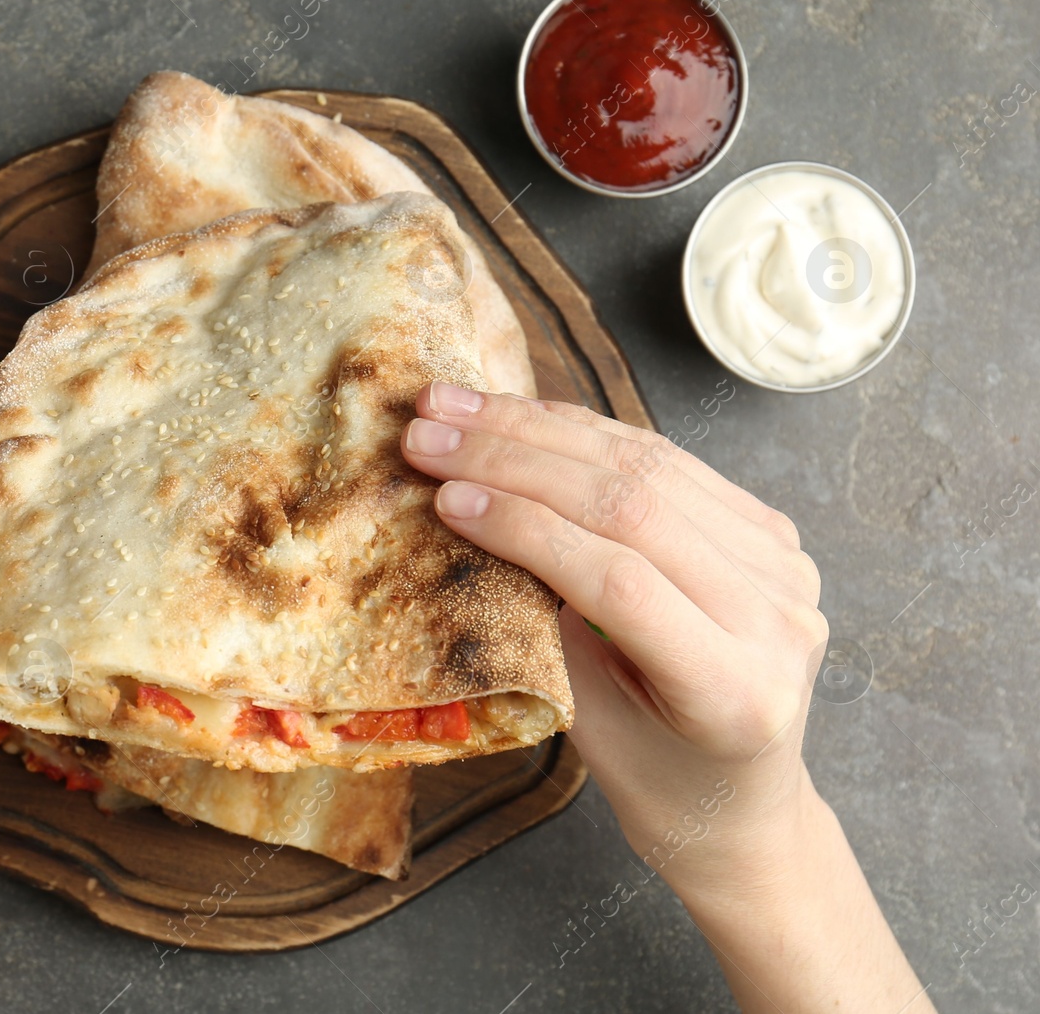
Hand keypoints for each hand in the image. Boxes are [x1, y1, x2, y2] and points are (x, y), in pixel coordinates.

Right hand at [402, 382, 930, 1012]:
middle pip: (636, 507)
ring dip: (540, 428)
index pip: (621, 581)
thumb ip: (544, 627)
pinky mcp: (770, 530)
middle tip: (428, 434)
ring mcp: (784, 565)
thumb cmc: (657, 781)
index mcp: (735, 688)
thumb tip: (464, 516)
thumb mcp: (588, 725)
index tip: (444, 498)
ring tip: (454, 409)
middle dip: (517, 460)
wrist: (743, 803)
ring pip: (651, 465)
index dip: (527, 529)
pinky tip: (521, 415)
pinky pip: (669, 461)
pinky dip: (586, 432)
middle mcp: (778, 617)